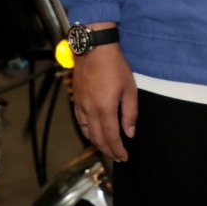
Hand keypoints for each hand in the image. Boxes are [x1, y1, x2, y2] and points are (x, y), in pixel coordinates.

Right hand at [71, 32, 136, 161]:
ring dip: (97, 143)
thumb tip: (129, 132)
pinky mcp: (76, 98)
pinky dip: (87, 131)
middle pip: (98, 138)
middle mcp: (90, 111)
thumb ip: (130, 113)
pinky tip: (92, 131)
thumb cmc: (115, 66)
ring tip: (106, 147)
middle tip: (117, 157)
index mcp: (105, 109)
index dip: (118, 150)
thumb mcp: (129, 89)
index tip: (124, 157)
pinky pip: (80, 121)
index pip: (111, 138)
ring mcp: (81, 105)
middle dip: (108, 151)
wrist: (94, 48)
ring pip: (87, 132)